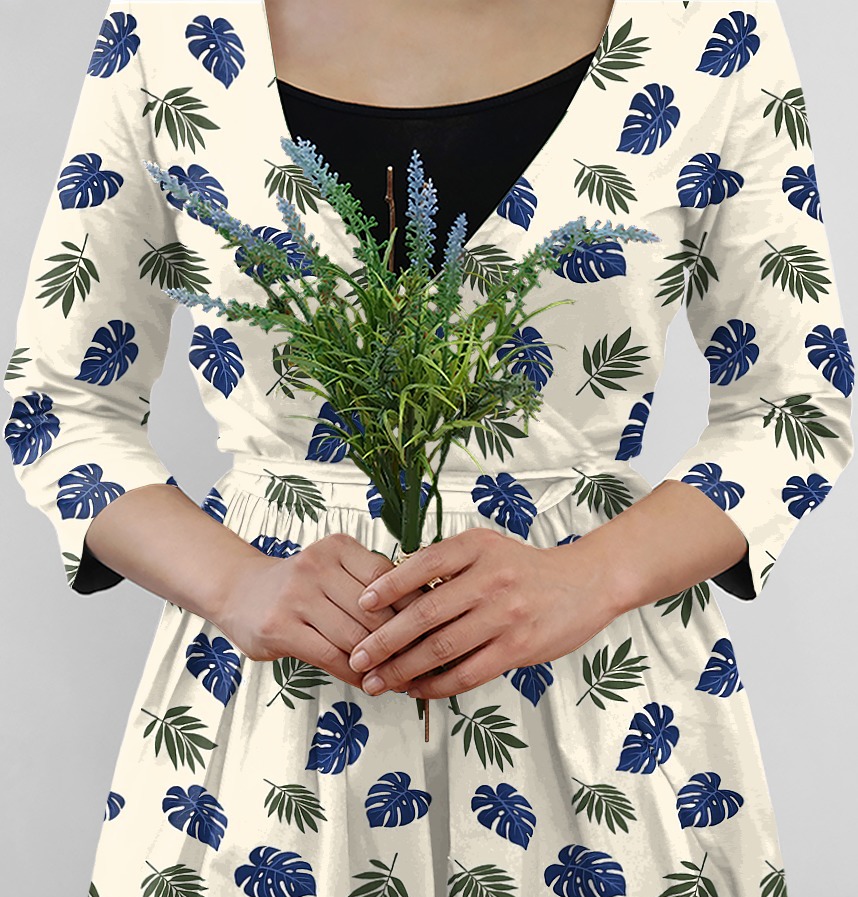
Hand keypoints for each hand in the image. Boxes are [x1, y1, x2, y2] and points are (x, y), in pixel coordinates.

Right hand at [214, 532, 424, 689]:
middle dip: (402, 641)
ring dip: (381, 663)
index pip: (389, 578)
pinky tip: (367, 681)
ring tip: (400, 677)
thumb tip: (424, 612)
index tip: (434, 629)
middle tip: (424, 662)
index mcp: (338, 547)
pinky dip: (355, 673)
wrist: (240, 591)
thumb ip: (370, 584)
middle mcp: (316, 565)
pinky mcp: (281, 627)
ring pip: (355, 636)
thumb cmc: (300, 584)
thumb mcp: (334, 568)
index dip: (414, 608)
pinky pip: (331, 656)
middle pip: (375, 611)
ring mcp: (296, 596)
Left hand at [346, 527, 625, 698]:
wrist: (586, 583)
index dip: (388, 586)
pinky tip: (417, 689)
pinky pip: (467, 672)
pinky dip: (436, 685)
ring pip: (441, 648)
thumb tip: (393, 590)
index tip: (361, 605)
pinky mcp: (518, 648)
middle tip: (359, 656)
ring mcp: (505, 615)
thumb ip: (447, 565)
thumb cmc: (526, 569)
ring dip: (404, 668)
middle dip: (385, 639)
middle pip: (425, 612)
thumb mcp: (487, 549)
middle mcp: (490, 578)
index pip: (422, 565)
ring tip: (378, 680)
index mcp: (477, 548)